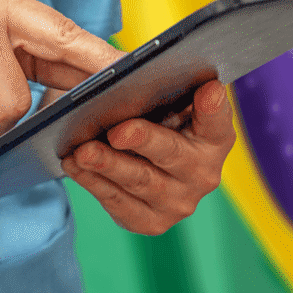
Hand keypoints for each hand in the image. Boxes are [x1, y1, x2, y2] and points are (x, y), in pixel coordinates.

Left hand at [62, 80, 235, 234]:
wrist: (137, 161)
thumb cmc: (153, 119)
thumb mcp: (162, 100)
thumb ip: (161, 87)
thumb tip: (128, 71)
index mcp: (215, 136)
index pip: (218, 118)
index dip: (213, 105)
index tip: (207, 90)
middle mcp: (204, 173)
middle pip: (172, 153)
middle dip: (143, 140)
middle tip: (117, 131)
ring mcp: (179, 202)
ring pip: (139, 181)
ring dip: (107, 165)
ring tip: (82, 150)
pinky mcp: (151, 222)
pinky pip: (118, 202)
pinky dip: (92, 182)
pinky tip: (74, 165)